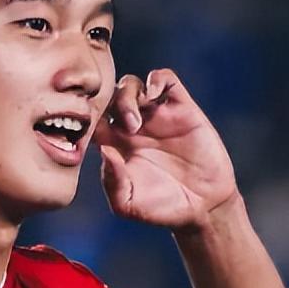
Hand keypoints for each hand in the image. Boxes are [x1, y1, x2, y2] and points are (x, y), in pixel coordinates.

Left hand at [94, 68, 237, 230]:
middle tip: (124, 129)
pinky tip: (155, 97)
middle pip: (108, 97)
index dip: (85, 118)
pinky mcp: (182, 108)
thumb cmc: (162, 209)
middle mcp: (131, 127)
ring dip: (127, 95)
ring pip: (131, 85)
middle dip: (108, 105)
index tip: (90, 132)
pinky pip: (165, 79)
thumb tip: (105, 152)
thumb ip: (112, 182)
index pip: (91, 119)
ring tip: (136, 123)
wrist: (203, 207)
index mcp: (114, 145)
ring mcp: (156, 116)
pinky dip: (156, 80)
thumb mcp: (128, 205)